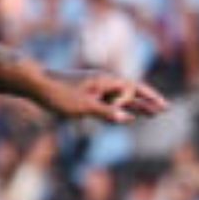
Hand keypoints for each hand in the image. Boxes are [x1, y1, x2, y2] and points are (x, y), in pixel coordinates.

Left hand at [32, 69, 167, 123]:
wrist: (34, 83)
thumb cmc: (59, 93)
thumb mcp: (84, 106)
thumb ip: (106, 113)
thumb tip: (127, 118)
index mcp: (106, 81)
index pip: (133, 89)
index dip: (149, 98)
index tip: (163, 107)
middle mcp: (102, 82)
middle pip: (129, 93)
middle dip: (146, 102)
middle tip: (164, 110)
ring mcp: (93, 87)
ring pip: (118, 98)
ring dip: (133, 106)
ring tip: (150, 114)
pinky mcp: (84, 93)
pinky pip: (105, 102)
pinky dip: (116, 109)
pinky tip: (123, 115)